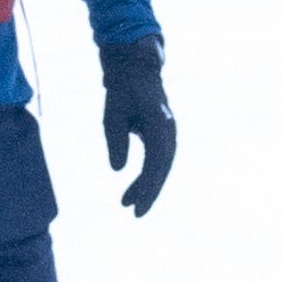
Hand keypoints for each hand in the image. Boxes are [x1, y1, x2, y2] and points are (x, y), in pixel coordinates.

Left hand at [100, 36, 174, 216]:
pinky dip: (146, 175)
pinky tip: (133, 190)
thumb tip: (118, 169)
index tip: (136, 206)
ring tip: (127, 204)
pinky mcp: (162, 134)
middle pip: (162, 168)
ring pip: (161, 166)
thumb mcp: (112, 114)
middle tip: (135, 214)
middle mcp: (169, 129)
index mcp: (159, 123)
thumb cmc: (122, 89)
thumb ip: (116, 141)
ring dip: (147, 186)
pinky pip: (157, 160)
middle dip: (150, 192)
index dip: (147, 186)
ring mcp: (168, 132)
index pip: (155, 162)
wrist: (135, 68)